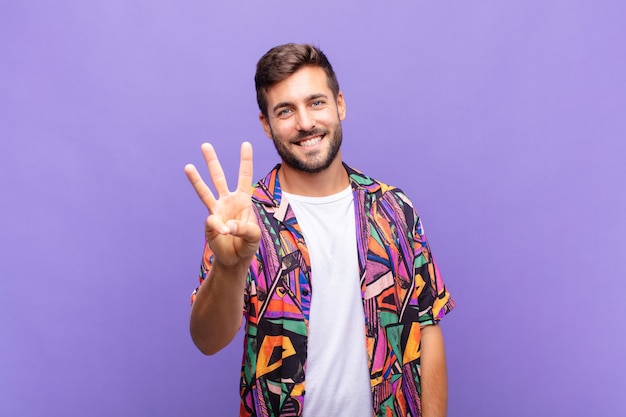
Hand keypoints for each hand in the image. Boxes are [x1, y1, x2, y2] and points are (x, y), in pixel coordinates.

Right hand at [184, 142, 260, 267]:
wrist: (235, 258)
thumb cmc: (247, 244)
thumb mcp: (254, 236)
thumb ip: (245, 229)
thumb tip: (226, 226)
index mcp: (242, 200)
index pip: (244, 176)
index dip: (245, 160)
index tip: (245, 143)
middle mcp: (227, 201)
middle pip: (219, 177)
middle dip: (212, 161)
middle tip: (205, 145)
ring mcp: (216, 211)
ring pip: (205, 192)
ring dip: (196, 179)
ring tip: (188, 166)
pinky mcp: (210, 224)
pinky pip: (212, 223)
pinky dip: (219, 227)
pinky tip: (225, 232)